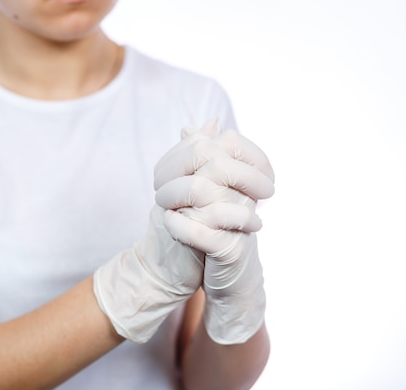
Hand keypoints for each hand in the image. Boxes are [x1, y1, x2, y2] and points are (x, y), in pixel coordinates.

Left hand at [156, 122, 274, 343]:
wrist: (231, 277)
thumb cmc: (218, 230)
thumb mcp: (208, 194)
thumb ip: (200, 161)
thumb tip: (189, 128)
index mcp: (244, 177)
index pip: (226, 143)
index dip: (189, 149)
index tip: (164, 170)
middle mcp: (248, 195)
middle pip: (215, 164)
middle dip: (180, 170)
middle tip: (157, 184)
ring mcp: (243, 221)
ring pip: (208, 195)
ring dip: (176, 196)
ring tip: (160, 203)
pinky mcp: (233, 249)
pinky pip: (205, 232)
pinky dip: (181, 226)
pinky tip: (167, 221)